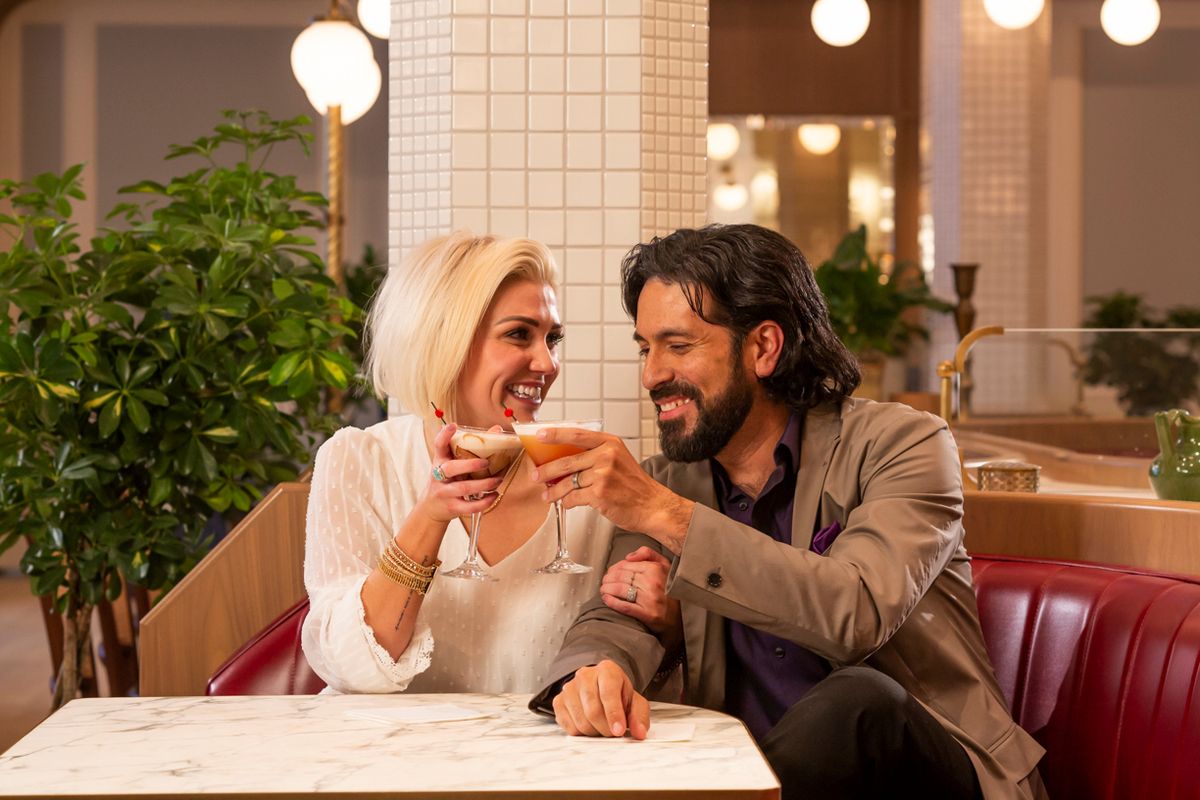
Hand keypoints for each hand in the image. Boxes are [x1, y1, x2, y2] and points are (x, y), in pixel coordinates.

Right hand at [416, 423, 503, 522]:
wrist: (432, 508)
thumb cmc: (448, 480)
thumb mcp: (453, 464)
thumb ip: (471, 449)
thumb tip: (497, 430)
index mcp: (440, 461)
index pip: (438, 446)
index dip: (444, 436)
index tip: (453, 426)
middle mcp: (439, 476)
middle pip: (450, 468)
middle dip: (469, 465)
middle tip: (486, 462)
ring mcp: (444, 493)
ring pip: (463, 488)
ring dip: (483, 484)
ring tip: (498, 480)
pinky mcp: (451, 507)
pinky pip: (468, 506)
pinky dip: (483, 502)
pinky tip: (494, 495)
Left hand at [529, 428, 694, 553]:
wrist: (653, 506)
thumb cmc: (634, 485)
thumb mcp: (618, 459)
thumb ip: (595, 455)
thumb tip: (562, 459)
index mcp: (610, 443)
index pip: (577, 434)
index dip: (555, 434)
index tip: (539, 435)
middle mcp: (606, 456)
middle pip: (566, 461)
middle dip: (546, 470)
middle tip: (535, 475)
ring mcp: (603, 475)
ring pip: (568, 482)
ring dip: (554, 490)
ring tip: (547, 495)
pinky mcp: (600, 494)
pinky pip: (573, 497)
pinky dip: (567, 502)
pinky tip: (566, 503)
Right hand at [553, 660, 649, 738]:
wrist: (600, 688)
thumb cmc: (618, 695)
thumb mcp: (635, 702)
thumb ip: (639, 716)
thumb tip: (639, 733)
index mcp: (607, 670)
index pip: (608, 693)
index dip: (614, 715)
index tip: (619, 731)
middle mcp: (585, 675)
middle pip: (593, 710)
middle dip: (605, 728)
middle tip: (613, 732)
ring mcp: (569, 687)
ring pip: (580, 721)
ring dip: (594, 732)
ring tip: (602, 726)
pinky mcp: (558, 701)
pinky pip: (568, 726)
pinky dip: (581, 733)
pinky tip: (589, 724)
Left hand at [601, 547, 680, 636]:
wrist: (683, 613)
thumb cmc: (671, 588)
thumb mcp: (664, 564)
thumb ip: (647, 554)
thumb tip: (628, 557)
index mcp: (655, 569)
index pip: (626, 566)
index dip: (614, 569)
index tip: (609, 572)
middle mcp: (652, 582)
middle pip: (621, 577)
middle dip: (608, 579)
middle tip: (604, 582)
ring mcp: (650, 599)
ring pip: (620, 590)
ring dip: (607, 589)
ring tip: (603, 590)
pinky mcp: (648, 614)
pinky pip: (625, 606)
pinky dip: (612, 602)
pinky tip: (606, 599)